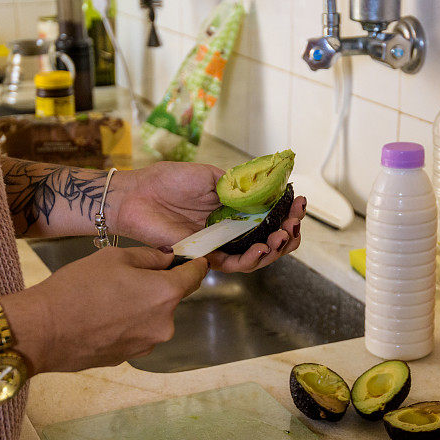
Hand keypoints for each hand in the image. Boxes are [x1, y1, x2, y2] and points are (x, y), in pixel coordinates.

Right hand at [2, 246, 207, 373]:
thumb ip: (149, 257)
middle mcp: (164, 324)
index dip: (196, 265)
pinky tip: (101, 317)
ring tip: (108, 298)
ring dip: (141, 306)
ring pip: (153, 317)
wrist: (42, 331)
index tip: (196, 259)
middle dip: (158, 286)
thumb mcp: (114, 257)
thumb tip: (168, 260)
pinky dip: (127, 323)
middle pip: (171, 298)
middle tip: (128, 276)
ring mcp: (147, 344)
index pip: (195, 277)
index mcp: (165, 294)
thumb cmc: (77, 288)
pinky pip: (136, 333)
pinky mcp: (129, 358)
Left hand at [110, 162, 306, 272]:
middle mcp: (231, 229)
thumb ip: (239, 185)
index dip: (288, 213)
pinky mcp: (206, 256)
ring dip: (275, 249)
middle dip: (288, 234)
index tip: (299, 204)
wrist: (139, 195)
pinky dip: (251, 259)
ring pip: (256, 256)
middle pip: (269, 240)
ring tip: (282, 237)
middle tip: (294, 224)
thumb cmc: (169, 181)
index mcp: (235, 209)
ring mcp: (220, 244)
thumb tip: (267, 190)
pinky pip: (234, 264)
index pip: (270, 216)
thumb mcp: (212, 175)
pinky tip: (262, 249)